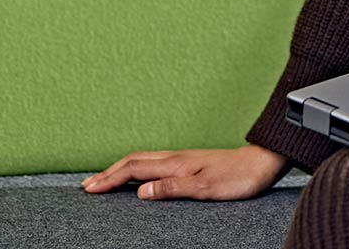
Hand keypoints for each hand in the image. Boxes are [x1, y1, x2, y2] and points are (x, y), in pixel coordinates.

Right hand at [81, 144, 288, 200]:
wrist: (261, 163)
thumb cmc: (237, 178)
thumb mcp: (205, 188)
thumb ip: (172, 189)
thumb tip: (140, 192)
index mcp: (175, 163)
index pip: (134, 169)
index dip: (110, 179)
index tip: (90, 189)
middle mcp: (175, 157)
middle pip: (133, 161)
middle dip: (108, 173)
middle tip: (87, 185)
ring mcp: (182, 158)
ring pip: (142, 159)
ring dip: (119, 168)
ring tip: (104, 179)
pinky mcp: (189, 161)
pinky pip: (153, 162)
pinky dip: (136, 168)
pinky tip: (137, 175)